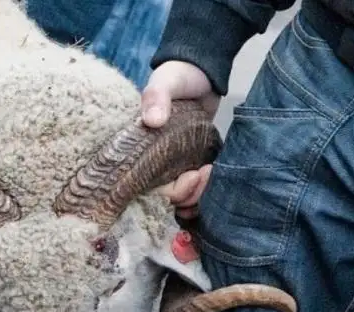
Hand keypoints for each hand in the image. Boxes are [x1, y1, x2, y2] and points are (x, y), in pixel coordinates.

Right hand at [142, 61, 218, 217]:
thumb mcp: (164, 82)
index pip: (148, 187)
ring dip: (197, 194)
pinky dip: (203, 189)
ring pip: (181, 196)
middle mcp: (154, 162)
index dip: (172, 191)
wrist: (202, 71)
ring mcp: (173, 163)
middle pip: (167, 197)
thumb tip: (152, 121)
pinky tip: (214, 177)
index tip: (192, 175)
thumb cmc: (177, 76)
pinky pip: (195, 186)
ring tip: (211, 173)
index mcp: (139, 150)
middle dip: (188, 194)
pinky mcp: (191, 161)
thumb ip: (156, 97)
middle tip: (205, 174)